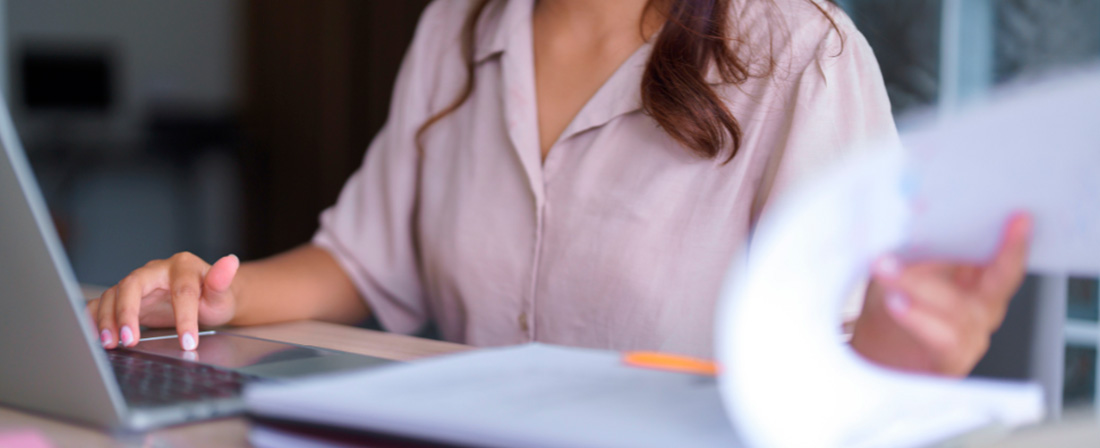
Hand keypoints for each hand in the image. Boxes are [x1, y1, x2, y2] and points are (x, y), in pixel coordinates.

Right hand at [85, 253, 239, 350]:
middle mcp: (155, 270)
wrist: (205, 299)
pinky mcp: (125, 298)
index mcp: (182, 266)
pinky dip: (94, 317)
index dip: (184, 317)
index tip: (188, 342)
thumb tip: (230, 262)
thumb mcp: (223, 293)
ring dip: (108, 319)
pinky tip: (93, 336)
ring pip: (114, 294)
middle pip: (133, 284)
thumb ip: (222, 281)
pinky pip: (102, 303)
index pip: (181, 290)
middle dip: (128, 312)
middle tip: (130, 340)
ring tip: (111, 344)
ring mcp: (137, 283)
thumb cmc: (214, 297)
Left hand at [850, 213, 1031, 375]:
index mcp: (977, 280)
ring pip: (959, 306)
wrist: (876, 358)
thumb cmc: (893, 308)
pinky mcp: (951, 360)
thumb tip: (913, 219)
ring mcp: (971, 335)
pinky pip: (942, 336)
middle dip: (1004, 253)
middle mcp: (983, 307)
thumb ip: (917, 249)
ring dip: (920, 283)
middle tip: (990, 229)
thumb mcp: (902, 268)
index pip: (1002, 256)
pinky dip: (918, 317)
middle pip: (1001, 279)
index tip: (1019, 218)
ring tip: (888, 267)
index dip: (1014, 241)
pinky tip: (896, 303)